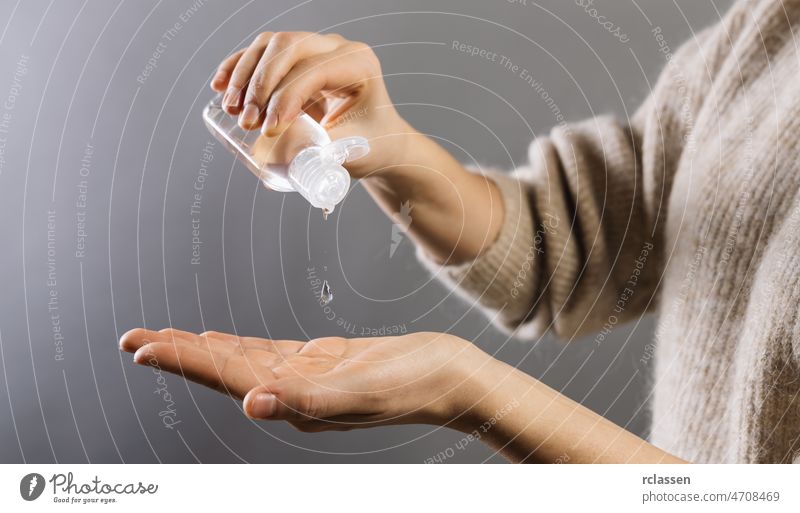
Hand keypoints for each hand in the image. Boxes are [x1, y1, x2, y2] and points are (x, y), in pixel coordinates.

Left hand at [119, 329, 484, 431]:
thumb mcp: (361, 390)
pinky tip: (220, 338)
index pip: (227, 379)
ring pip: (241, 360)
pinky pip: (268, 352)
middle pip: (224, 370)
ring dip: (201, 349)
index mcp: (297, 401)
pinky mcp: (322, 361)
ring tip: (165, 338)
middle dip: (178, 353)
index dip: (184, 361)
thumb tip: (252, 405)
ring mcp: (307, 378)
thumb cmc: (414, 384)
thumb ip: (306, 400)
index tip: (143, 347)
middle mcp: (294, 393)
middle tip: (134, 339)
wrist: (450, 376)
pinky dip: (239, 344)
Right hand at [210, 31, 407, 177]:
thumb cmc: (373, 147)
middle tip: (246, 120)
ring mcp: (315, 50)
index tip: (268, 130)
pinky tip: (221, 87)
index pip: (314, 70)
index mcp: (358, 65)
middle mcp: (337, 49)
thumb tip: (274, 157)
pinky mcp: (295, 61)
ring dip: (244, 75)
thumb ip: (319, 152)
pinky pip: (261, 54)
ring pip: (270, 46)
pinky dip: (238, 67)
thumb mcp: (354, 151)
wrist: (378, 143)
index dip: (285, 96)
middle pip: (288, 47)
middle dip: (261, 83)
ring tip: (232, 109)